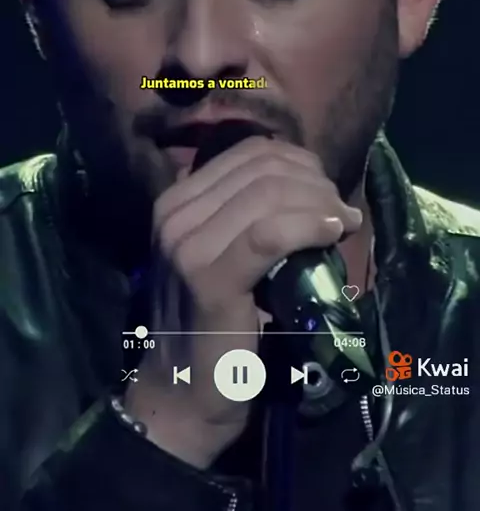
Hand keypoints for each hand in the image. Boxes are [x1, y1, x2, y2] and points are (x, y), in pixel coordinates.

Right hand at [125, 136, 361, 466]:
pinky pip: (270, 234)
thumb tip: (305, 182)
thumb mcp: (222, 255)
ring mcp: (186, 244)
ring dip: (319, 203)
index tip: (327, 191)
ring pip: (269, 195)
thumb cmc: (213, 325)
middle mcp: (174, 214)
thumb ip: (245, 215)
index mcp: (176, 201)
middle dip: (315, 183)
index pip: (249, 153)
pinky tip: (332, 233)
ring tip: (343, 225)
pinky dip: (309, 226)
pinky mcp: (209, 278)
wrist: (183, 395)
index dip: (299, 161)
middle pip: (263, 169)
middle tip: (341, 213)